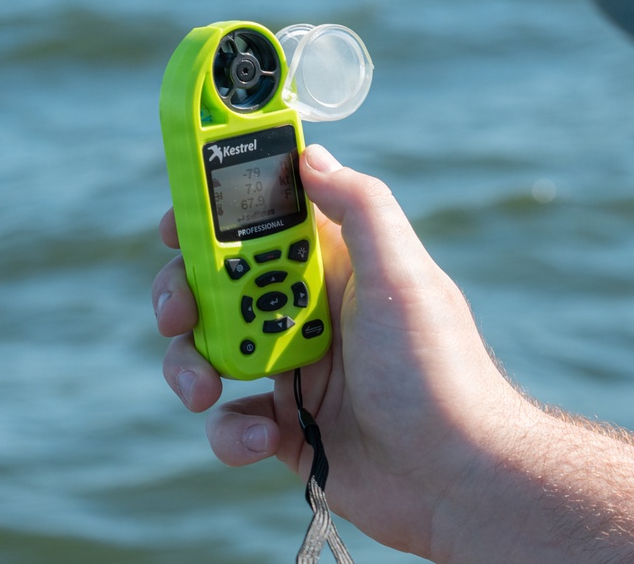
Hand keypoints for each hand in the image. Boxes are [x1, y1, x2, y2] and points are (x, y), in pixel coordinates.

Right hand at [152, 144, 523, 556]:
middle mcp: (310, 314)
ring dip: (190, 367)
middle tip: (178, 314)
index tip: (178, 225)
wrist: (456, 477)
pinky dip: (230, 433)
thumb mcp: (403, 276)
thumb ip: (360, 208)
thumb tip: (311, 156)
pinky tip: (261, 442)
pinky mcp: (287, 431)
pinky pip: (231, 424)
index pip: (265, 227)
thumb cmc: (436, 370)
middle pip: (221, 289)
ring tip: (203, 390)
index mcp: (336, 269)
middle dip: (186, 297)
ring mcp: (296, 373)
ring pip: (213, 354)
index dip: (216, 220)